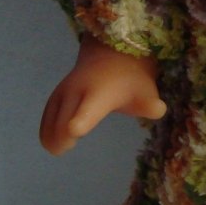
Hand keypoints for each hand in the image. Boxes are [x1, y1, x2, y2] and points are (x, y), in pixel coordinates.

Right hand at [40, 36, 165, 154]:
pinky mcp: (58, 94)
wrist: (112, 55)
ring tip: (59, 150)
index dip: (81, 119)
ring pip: (52, 113)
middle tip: (65, 149)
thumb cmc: (131, 80)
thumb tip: (159, 109)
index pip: (89, 108)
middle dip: (62, 133)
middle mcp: (78, 91)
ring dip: (51, 132)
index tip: (74, 130)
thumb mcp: (145, 91)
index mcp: (100, 93)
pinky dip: (47, 128)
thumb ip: (150, 104)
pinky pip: (48, 112)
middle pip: (64, 115)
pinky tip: (51, 143)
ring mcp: (65, 91)